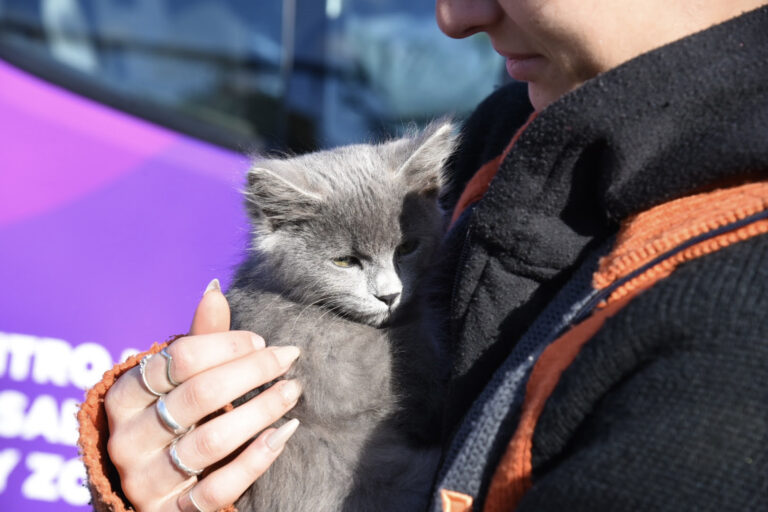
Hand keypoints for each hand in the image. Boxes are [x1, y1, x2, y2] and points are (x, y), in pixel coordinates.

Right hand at [104, 279, 301, 510]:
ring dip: (260, 411)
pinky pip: (218, 489)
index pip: (177, 360)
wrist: (154, 489)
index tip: (262, 341)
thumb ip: (198, 341)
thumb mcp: (178, 383)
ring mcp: (147, 480)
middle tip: (288, 357)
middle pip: (198, 396)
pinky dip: (256, 459)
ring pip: (210, 441)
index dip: (226, 345)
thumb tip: (214, 290)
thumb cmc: (173, 419)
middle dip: (251, 371)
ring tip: (292, 390)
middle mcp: (128, 439)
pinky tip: (284, 433)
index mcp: (124, 396)